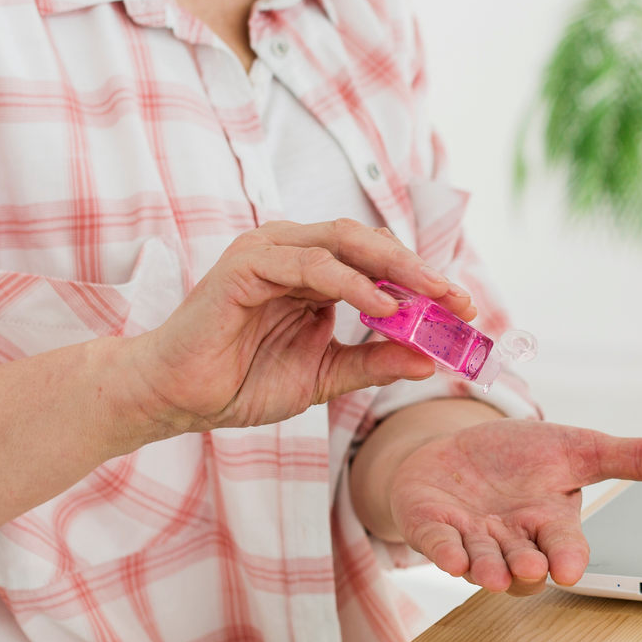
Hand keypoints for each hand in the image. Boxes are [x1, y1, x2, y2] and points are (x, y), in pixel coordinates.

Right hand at [124, 219, 473, 437]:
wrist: (175, 397)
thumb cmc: (239, 382)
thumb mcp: (324, 376)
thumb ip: (372, 362)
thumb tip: (429, 361)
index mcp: (312, 272)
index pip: (379, 262)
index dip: (425, 282)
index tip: (465, 311)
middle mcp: (293, 252)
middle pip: (370, 245)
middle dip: (421, 272)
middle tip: (461, 301)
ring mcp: (268, 252)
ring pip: (346, 244)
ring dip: (396, 271)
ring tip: (433, 299)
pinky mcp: (246, 265)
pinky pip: (311, 266)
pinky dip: (352, 284)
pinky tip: (383, 305)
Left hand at [389, 420, 641, 594]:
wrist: (453, 449)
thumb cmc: (519, 456)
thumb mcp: (579, 447)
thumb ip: (635, 457)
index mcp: (550, 523)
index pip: (565, 546)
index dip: (568, 558)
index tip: (571, 570)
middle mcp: (513, 540)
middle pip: (524, 565)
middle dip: (527, 569)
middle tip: (532, 570)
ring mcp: (472, 539)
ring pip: (483, 563)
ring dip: (488, 570)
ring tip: (492, 574)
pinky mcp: (433, 529)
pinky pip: (439, 546)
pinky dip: (445, 552)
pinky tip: (451, 556)